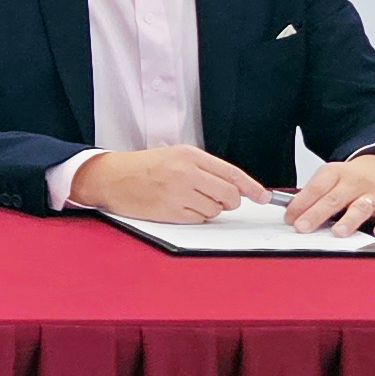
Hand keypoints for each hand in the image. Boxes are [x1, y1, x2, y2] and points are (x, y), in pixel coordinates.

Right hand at [71, 145, 264, 223]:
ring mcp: (177, 193)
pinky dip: (194, 216)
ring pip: (215, 210)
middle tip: (216, 197)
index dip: (251, 187)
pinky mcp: (169, 211)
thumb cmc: (143, 166)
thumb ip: (206, 168)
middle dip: (228, 200)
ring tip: (188, 199)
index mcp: (189, 155)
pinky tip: (179, 206)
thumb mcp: (175, 156)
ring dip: (208, 208)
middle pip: (228, 194)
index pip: (231, 173)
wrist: (111, 178)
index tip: (263, 197)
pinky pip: (198, 220)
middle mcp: (185, 173)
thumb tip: (238, 188)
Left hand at [285, 152, 374, 237]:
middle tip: (303, 228)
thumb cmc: (353, 179)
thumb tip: (292, 214)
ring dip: (348, 220)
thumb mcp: (332, 178)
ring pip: (360, 207)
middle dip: (316, 214)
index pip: (316, 188)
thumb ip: (315, 194)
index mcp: (336, 173)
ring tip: (338, 232)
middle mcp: (355, 182)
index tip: (290, 218)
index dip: (301, 204)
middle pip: (334, 199)